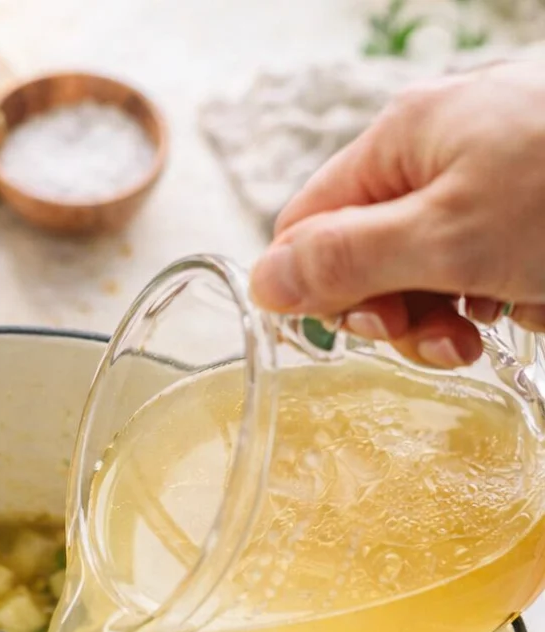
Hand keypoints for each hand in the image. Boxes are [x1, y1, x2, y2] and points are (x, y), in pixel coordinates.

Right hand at [250, 61, 544, 366]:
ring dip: (453, 316)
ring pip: (428, 275)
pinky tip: (534, 299)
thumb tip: (263, 282)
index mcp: (399, 144)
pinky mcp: (531, 215)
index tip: (369, 328)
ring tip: (498, 320)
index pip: (308, 227)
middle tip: (444, 337)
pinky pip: (487, 271)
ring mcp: (488, 184)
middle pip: (368, 258)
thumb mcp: (446, 236)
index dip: (322, 290)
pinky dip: (506, 298)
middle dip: (400, 313)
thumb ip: (346, 261)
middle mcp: (437, 157)